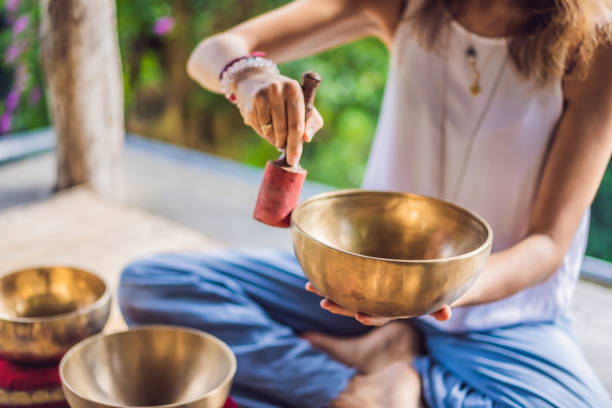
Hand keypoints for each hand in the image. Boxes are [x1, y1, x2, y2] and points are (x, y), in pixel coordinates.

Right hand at [232, 67, 323, 164]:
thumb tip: (307, 138)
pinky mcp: (249, 104)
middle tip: (283, 147)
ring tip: (275, 133)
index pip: (297, 124)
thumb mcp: (300, 101)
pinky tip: (264, 124)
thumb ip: (310, 120)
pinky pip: (258, 128)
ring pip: (269, 131)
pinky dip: (262, 132)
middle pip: (282, 130)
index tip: (294, 160)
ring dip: (272, 139)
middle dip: (283, 144)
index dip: (296, 145)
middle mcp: (277, 91)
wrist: (254, 79)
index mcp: (294, 90)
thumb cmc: (283, 96)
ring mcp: (262, 96)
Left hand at [305, 282, 451, 325]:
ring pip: (346, 291)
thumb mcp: (439, 296)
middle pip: (357, 305)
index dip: (371, 317)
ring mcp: (370, 288)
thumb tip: (447, 314)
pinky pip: (344, 274)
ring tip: (308, 286)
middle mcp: (379, 300)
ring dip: (327, 290)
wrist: (429, 278)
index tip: (359, 316)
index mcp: (395, 307)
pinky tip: (312, 268)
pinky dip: (328, 271)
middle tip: (323, 304)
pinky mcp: (363, 274)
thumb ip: (440, 305)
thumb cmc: (434, 288)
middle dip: (339, 305)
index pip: (381, 315)